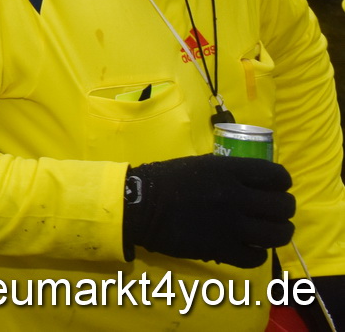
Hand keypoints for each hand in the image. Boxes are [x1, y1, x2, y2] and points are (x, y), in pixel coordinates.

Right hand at [123, 155, 294, 268]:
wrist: (139, 205)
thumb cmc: (167, 180)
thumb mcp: (202, 165)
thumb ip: (230, 173)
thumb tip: (254, 182)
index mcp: (230, 171)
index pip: (278, 176)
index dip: (282, 183)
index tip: (276, 188)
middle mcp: (237, 197)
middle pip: (284, 206)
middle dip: (283, 209)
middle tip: (273, 212)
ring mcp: (232, 225)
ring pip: (278, 234)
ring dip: (278, 232)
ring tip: (269, 231)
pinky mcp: (223, 249)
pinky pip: (257, 257)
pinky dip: (257, 254)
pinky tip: (249, 248)